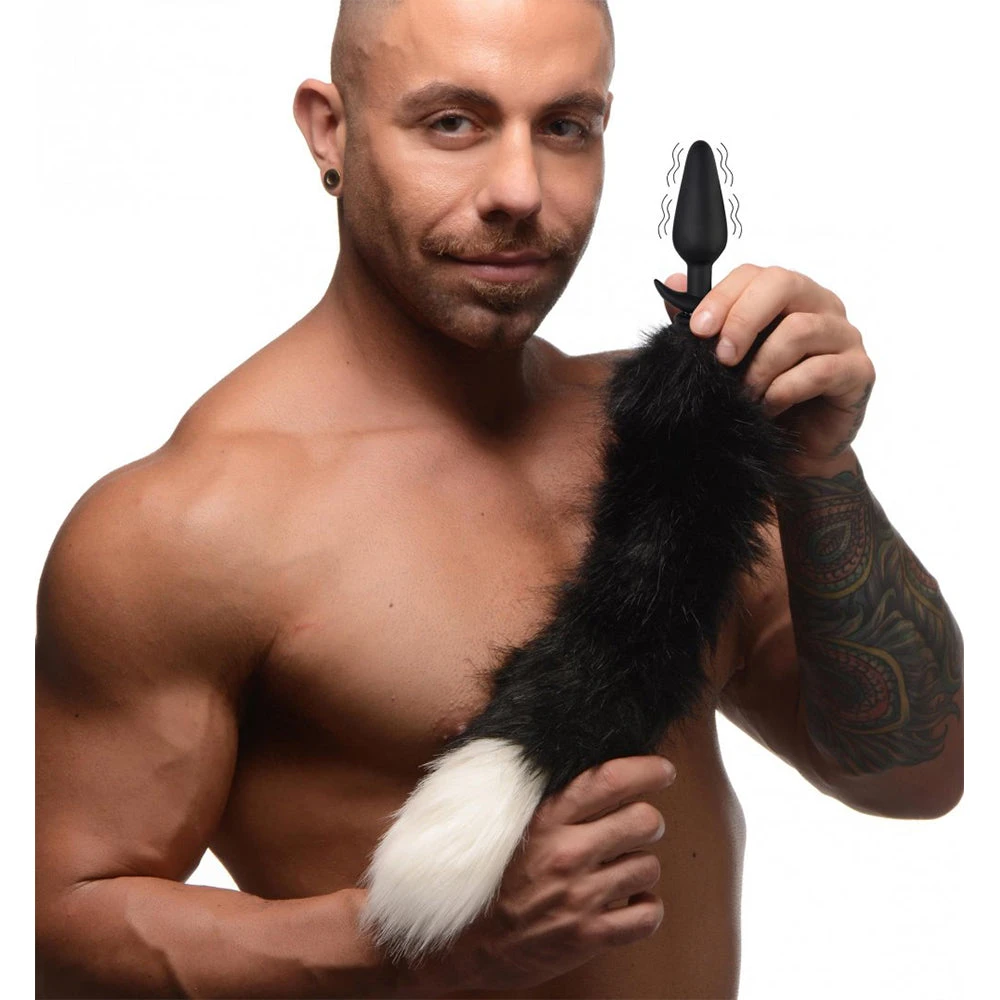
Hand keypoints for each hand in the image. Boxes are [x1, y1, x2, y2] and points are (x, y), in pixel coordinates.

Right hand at [396, 755, 675, 995]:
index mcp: (543, 817)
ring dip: (642, 866)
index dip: (646, 770)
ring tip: (624, 868)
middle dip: (649, 820)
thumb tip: (463, 721)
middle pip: (643, 820)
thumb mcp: (486, 817)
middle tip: (641, 824)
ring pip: (648, 866)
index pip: (609, 779)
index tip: (662, 770)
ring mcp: (579, 896)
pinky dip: (646, 909)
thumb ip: (497, 773)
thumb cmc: (472, 874)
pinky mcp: (588, 936)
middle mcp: (566, 852)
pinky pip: (647, 916)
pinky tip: (630, 903)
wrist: (454, 945)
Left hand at [661, 265, 875, 464]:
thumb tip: (673, 284)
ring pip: (801, 329)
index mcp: (788, 296)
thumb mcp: (726, 360)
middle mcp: (821, 307)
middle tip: (722, 359)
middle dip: (743, 320)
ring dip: (763, 365)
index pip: (756, 274)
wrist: (796, 450)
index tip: (698, 330)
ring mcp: (845, 337)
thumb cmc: (763, 398)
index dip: (724, 297)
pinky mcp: (859, 372)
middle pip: (783, 284)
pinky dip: (786, 390)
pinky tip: (770, 407)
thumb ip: (705, 323)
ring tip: (746, 393)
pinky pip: (821, 370)